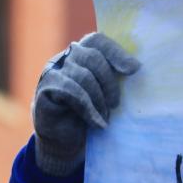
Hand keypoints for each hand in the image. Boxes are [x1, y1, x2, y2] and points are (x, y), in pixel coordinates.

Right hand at [32, 32, 140, 175]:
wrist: (62, 141)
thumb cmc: (86, 115)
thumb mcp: (103, 93)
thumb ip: (113, 78)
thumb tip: (136, 67)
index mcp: (80, 53)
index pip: (97, 41)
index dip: (116, 52)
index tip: (134, 69)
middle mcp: (65, 58)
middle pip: (92, 57)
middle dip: (109, 82)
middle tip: (116, 104)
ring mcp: (52, 71)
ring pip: (83, 76)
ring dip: (99, 99)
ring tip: (105, 117)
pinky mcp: (46, 89)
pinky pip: (72, 92)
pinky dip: (89, 109)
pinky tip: (97, 123)